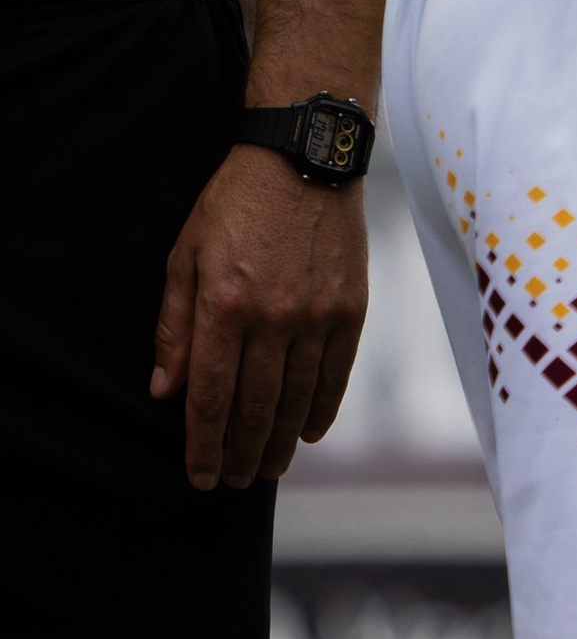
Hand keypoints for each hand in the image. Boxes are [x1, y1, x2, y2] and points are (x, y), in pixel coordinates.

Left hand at [152, 148, 369, 489]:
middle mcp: (272, 318)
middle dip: (239, 455)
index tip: (199, 476)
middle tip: (232, 482)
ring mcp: (317, 314)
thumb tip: (164, 390)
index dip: (202, 445)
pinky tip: (308, 430)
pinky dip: (322, 408)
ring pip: (297, 399)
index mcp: (224, 306)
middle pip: (255, 409)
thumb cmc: (235, 203)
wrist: (305, 156)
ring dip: (279, 443)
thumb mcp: (186, 256)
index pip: (210, 397)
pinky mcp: (351, 306)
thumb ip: (174, 327)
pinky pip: (337, 372)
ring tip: (267, 467)